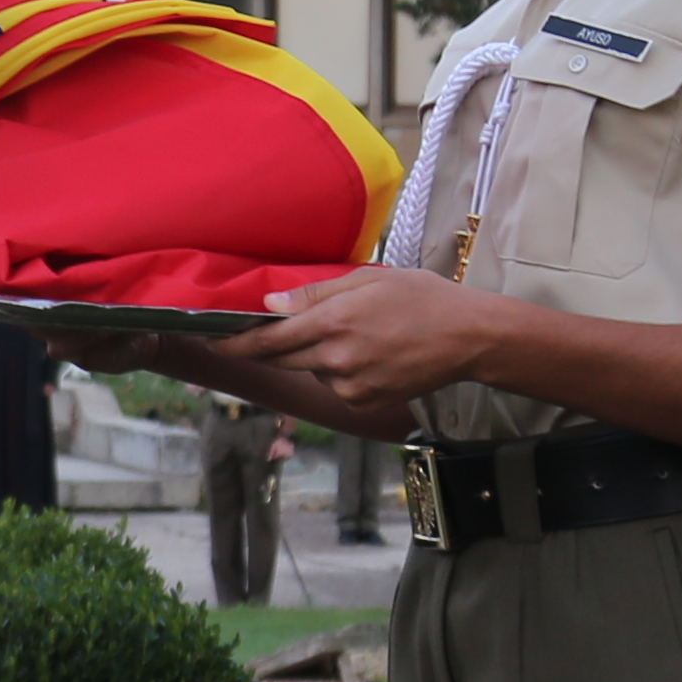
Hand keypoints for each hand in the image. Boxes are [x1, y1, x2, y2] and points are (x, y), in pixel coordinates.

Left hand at [223, 267, 504, 415]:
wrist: (469, 337)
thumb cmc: (422, 297)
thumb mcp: (369, 279)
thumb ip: (315, 294)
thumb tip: (270, 306)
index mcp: (334, 322)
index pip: (268, 340)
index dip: (235, 343)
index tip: (211, 342)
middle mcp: (337, 358)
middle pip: (282, 358)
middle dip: (266, 347)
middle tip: (255, 333)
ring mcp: (350, 385)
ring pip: (312, 369)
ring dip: (314, 354)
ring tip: (353, 333)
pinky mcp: (364, 402)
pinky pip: (335, 385)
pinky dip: (339, 371)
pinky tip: (369, 354)